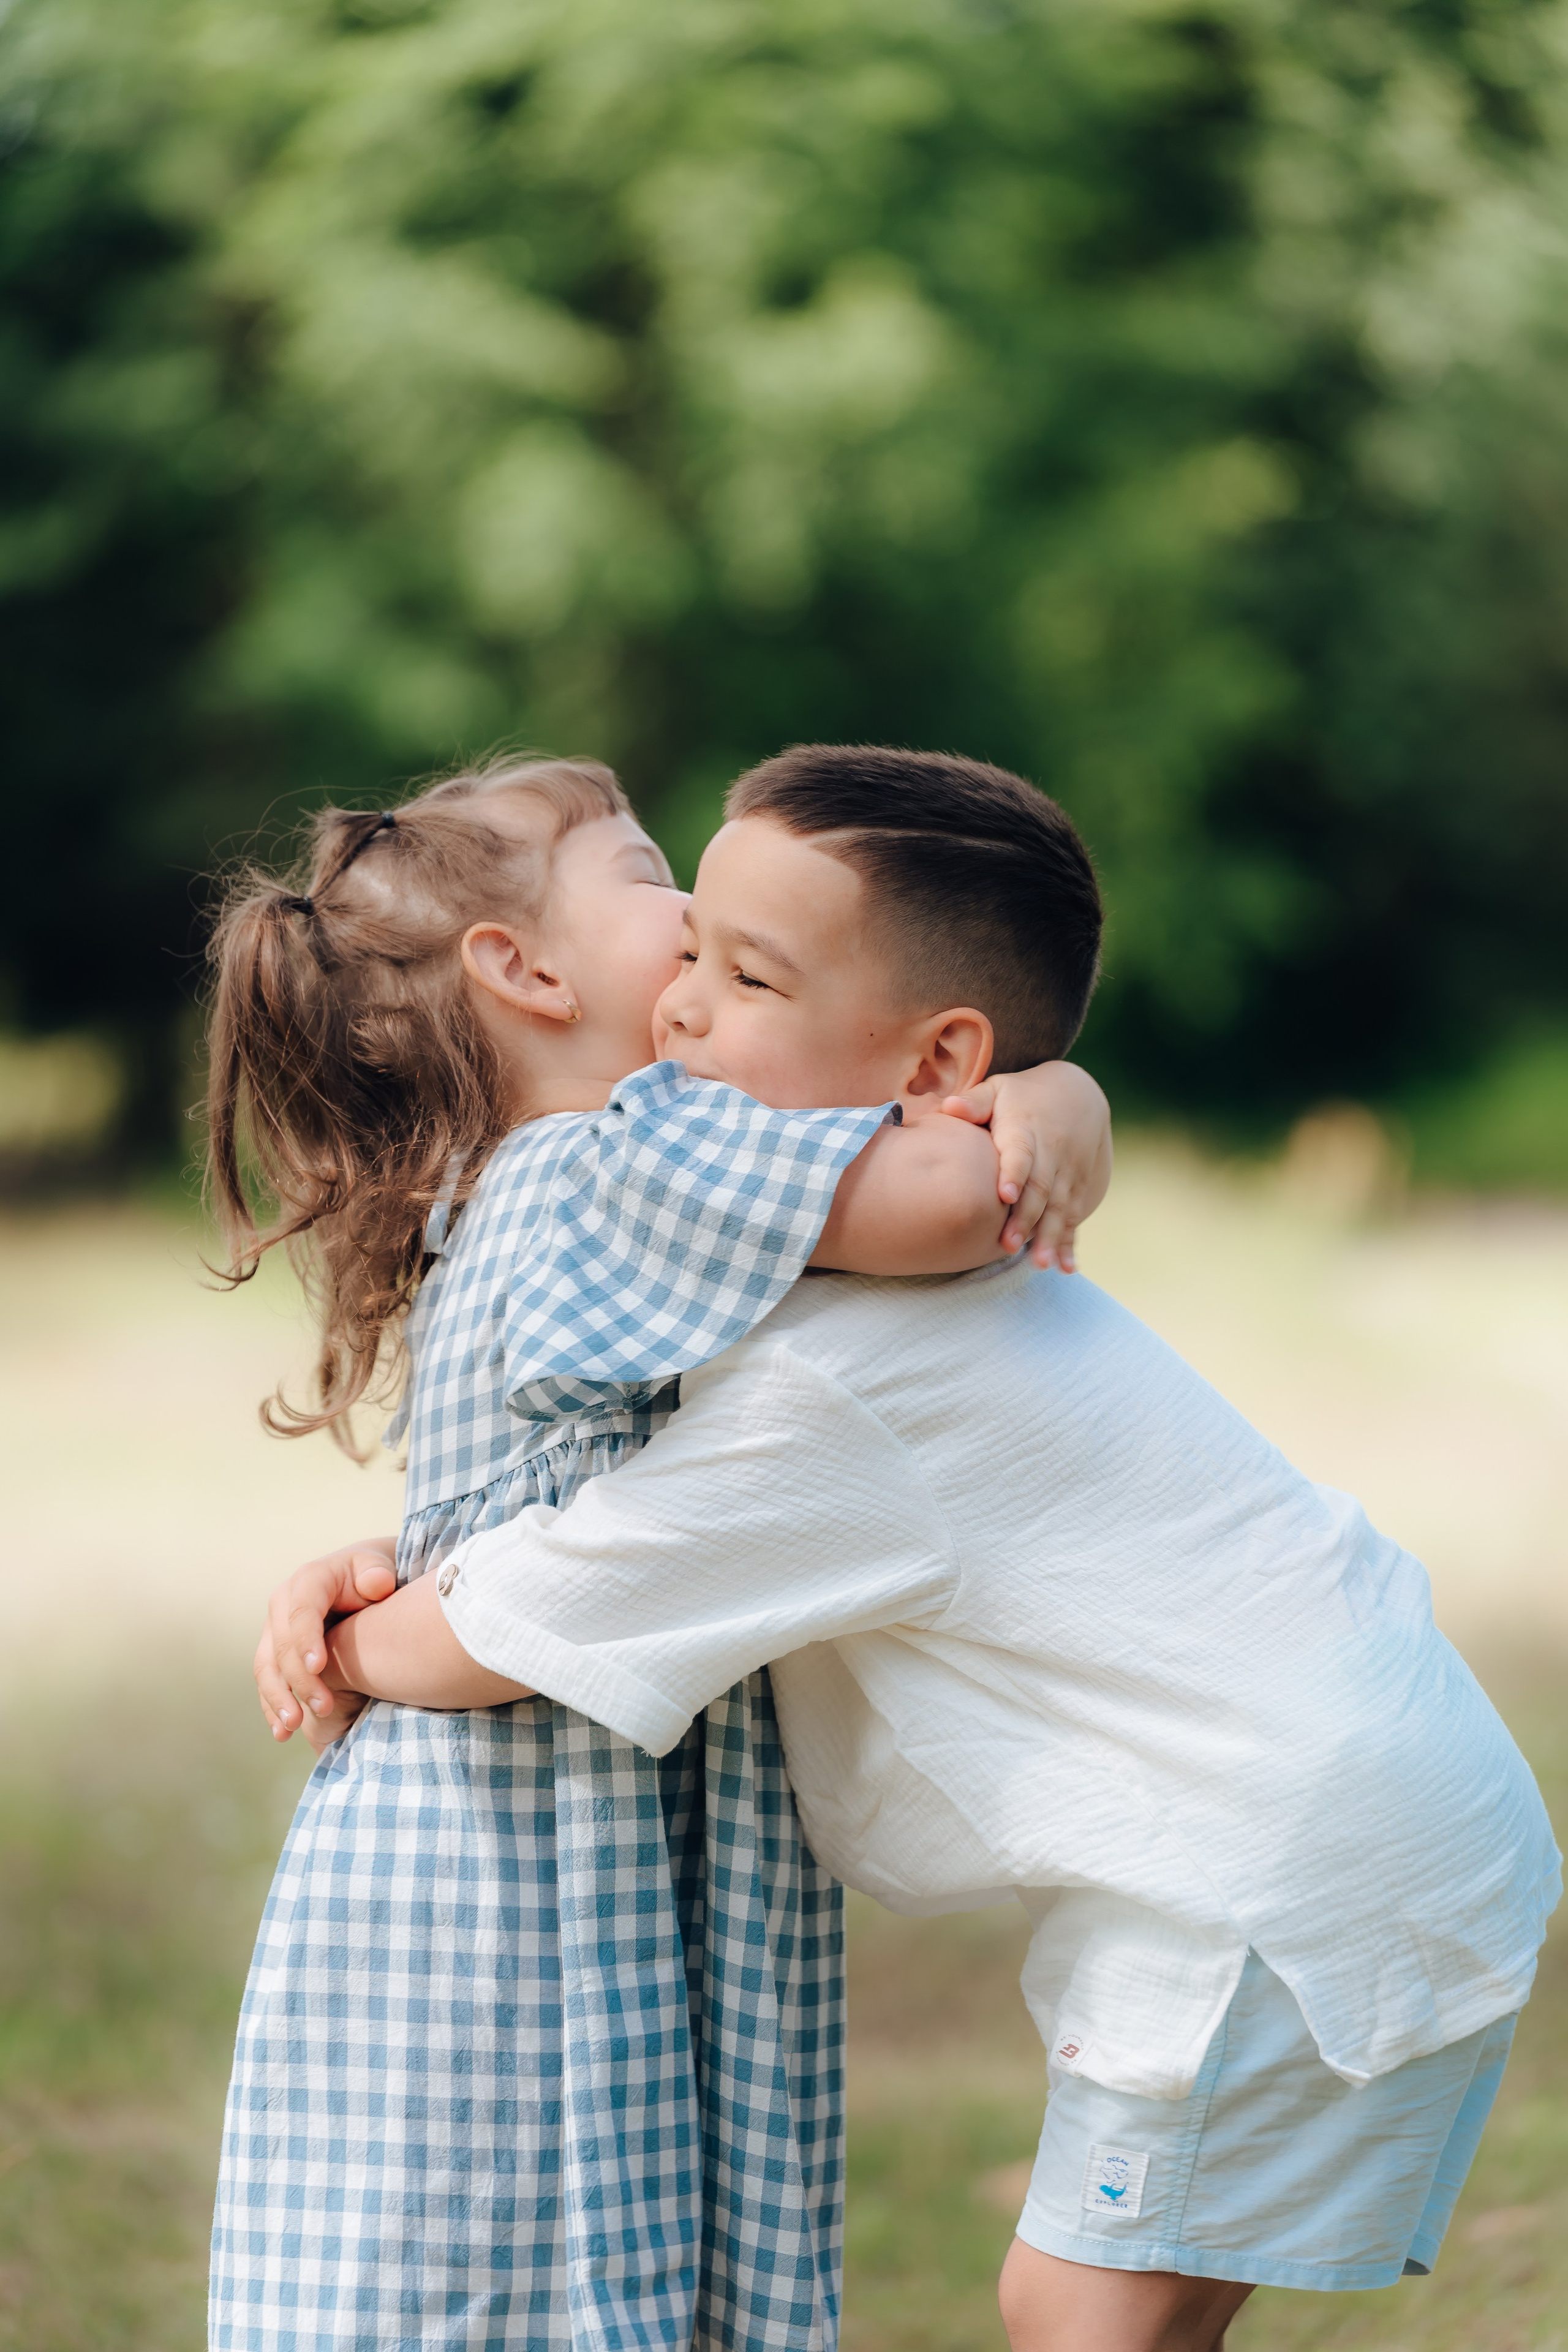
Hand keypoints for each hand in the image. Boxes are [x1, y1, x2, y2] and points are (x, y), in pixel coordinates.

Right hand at [254, 1535, 397, 1742]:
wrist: (366, 1583)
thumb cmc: (376, 1576)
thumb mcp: (380, 1566)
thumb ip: (377, 1573)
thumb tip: (376, 1584)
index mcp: (309, 1580)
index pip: (302, 1611)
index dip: (306, 1639)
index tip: (319, 1667)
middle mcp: (284, 1605)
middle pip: (282, 1645)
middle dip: (299, 1679)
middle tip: (324, 1708)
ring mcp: (276, 1631)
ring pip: (267, 1668)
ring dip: (277, 1699)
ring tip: (293, 1727)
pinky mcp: (276, 1655)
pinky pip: (268, 1683)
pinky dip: (272, 1708)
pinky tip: (282, 1734)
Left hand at [941, 1063, 1111, 1267]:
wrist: (1079, 1095)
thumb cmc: (1023, 1097)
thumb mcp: (999, 1089)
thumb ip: (975, 1102)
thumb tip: (949, 1106)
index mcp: (1026, 1130)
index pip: (1020, 1153)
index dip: (1014, 1173)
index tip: (1005, 1195)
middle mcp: (1051, 1154)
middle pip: (1040, 1189)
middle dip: (1026, 1219)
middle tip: (1007, 1246)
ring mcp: (1069, 1174)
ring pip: (1059, 1208)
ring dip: (1050, 1237)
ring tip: (1038, 1263)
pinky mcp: (1079, 1188)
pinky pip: (1075, 1218)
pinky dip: (1070, 1243)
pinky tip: (1066, 1267)